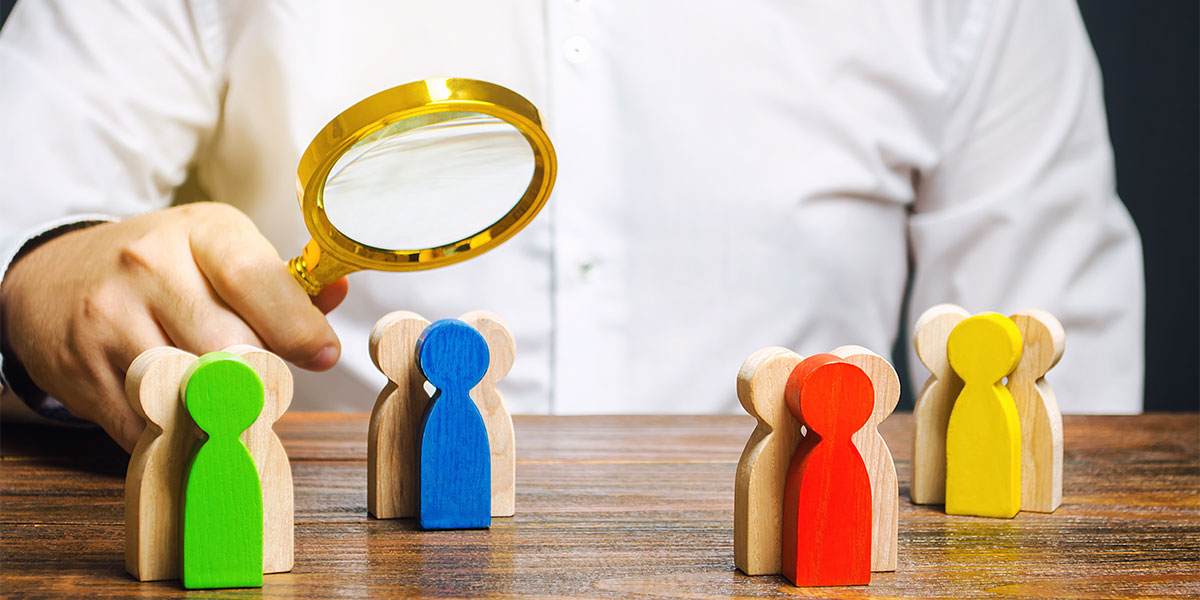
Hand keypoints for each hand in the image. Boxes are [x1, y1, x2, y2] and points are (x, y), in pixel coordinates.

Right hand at [0, 203, 347, 451]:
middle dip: (259, 373)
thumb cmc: (162, 267)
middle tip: (266, 383)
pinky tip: (181, 413)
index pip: (257, 280)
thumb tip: (335, 297)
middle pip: (230, 345)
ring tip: (225, 399)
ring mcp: (109, 317)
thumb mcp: (221, 250)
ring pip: (190, 386)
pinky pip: (147, 420)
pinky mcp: (80, 368)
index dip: (298, 327)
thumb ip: (281, 281)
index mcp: (200, 232)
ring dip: (218, 407)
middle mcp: (149, 265)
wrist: (56, 277)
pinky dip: (175, 430)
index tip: (322, 354)